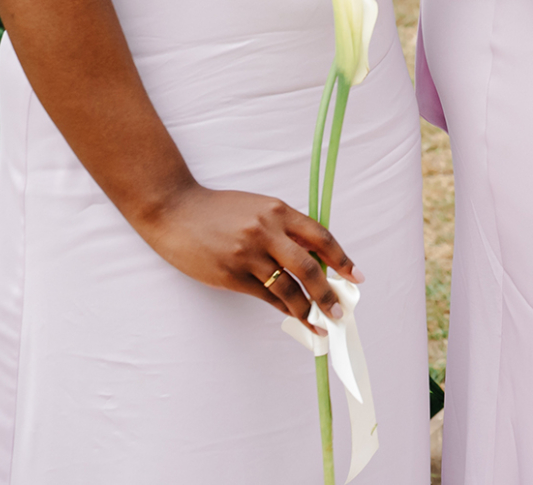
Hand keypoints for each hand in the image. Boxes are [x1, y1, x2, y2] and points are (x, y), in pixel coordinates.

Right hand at [132, 183, 358, 329]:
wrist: (176, 211)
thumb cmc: (220, 210)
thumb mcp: (259, 208)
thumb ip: (285, 229)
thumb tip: (315, 260)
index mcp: (278, 211)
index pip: (320, 238)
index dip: (342, 260)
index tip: (355, 278)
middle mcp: (266, 232)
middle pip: (308, 268)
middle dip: (328, 294)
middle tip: (340, 312)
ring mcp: (247, 255)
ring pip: (286, 288)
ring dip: (307, 309)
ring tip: (320, 324)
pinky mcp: (230, 275)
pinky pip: (264, 296)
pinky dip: (282, 308)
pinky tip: (294, 316)